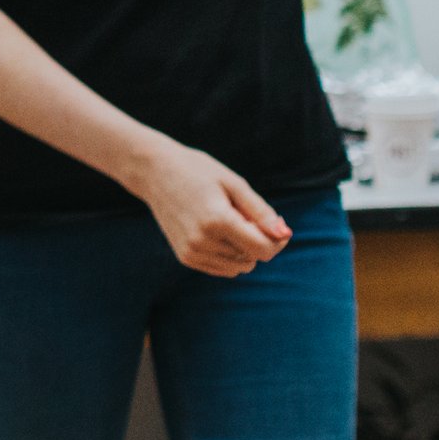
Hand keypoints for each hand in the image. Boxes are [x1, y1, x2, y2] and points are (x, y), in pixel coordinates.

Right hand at [126, 138, 290, 277]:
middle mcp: (202, 241)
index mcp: (217, 220)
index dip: (277, 239)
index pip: (263, 249)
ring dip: (244, 249)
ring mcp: (192, 252)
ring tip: (229, 221)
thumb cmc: (197, 171)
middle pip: (253, 258)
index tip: (275, 221)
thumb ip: (261, 212)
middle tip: (245, 214)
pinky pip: (223, 268)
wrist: (153, 172)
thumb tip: (285, 234)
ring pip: (240, 267)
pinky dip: (229, 255)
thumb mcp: (234, 183)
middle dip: (259, 241)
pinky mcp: (185, 257)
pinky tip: (218, 232)